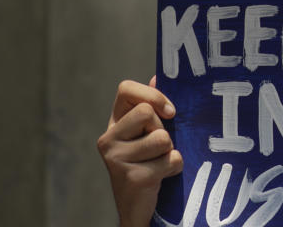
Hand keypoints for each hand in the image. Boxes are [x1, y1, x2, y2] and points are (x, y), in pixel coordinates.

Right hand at [97, 77, 181, 226]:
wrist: (138, 205)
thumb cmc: (150, 161)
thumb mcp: (151, 131)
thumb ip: (153, 106)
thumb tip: (157, 77)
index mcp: (115, 122)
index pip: (125, 88)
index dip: (152, 94)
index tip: (169, 112)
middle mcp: (108, 138)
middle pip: (147, 112)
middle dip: (163, 129)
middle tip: (158, 148)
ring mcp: (115, 159)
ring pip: (162, 138)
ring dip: (170, 151)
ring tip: (158, 162)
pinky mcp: (131, 178)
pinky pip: (170, 160)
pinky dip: (174, 168)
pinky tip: (161, 177)